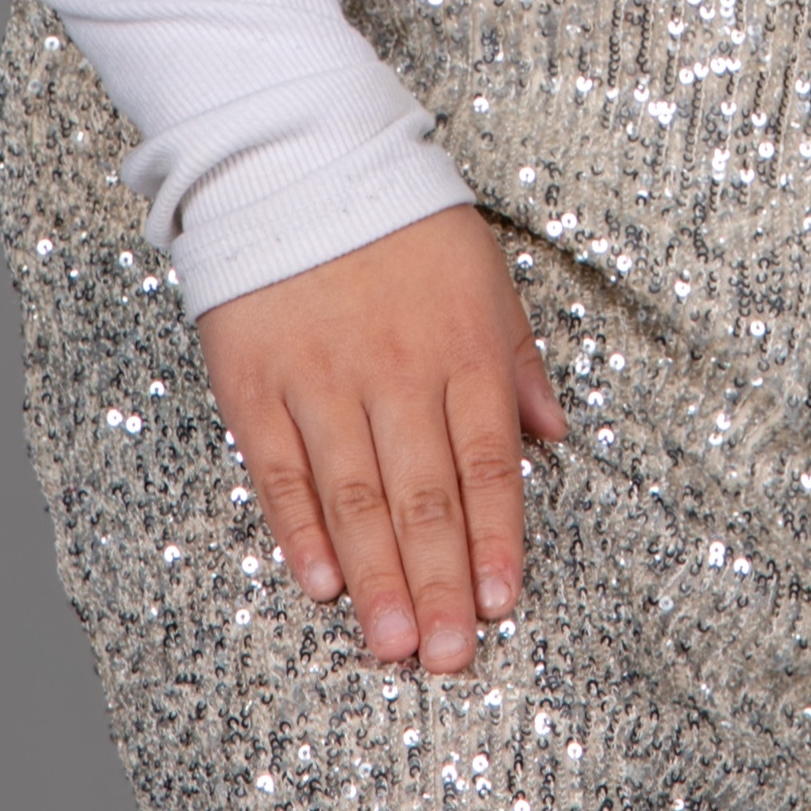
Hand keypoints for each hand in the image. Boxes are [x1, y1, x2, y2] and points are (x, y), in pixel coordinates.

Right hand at [194, 205, 567, 678]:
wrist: (292, 151)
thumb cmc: (398, 216)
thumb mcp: (482, 270)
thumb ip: (517, 357)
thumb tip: (554, 439)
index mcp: (461, 344)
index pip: (485, 462)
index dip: (494, 538)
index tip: (500, 605)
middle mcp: (396, 369)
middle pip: (423, 494)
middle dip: (439, 584)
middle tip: (449, 660)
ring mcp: (322, 377)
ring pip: (355, 496)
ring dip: (378, 578)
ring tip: (393, 647)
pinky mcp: (256, 381)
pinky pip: (283, 470)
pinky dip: (301, 532)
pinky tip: (322, 584)